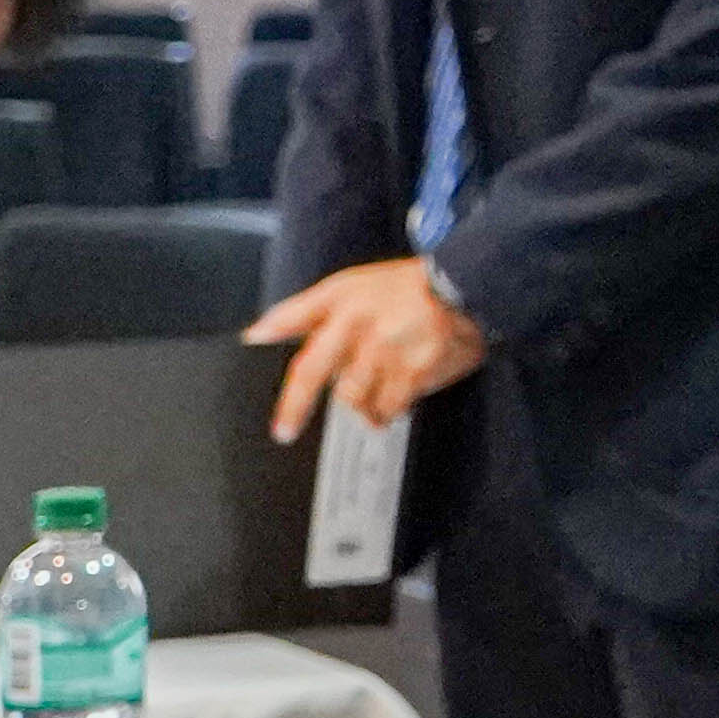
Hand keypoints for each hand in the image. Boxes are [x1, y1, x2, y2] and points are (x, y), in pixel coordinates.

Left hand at [250, 259, 482, 436]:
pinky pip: (390, 407)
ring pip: (358, 401)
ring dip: (359, 405)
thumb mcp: (343, 287)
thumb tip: (256, 334)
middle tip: (288, 430)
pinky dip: (388, 407)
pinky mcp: (418, 372)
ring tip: (368, 391)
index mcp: (342, 308)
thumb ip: (297, 312)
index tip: (279, 426)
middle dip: (304, 409)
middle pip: (330, 386)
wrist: (462, 287)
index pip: (306, 359)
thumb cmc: (401, 288)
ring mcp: (392, 353)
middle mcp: (364, 330)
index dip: (290, 396)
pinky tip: (395, 392)